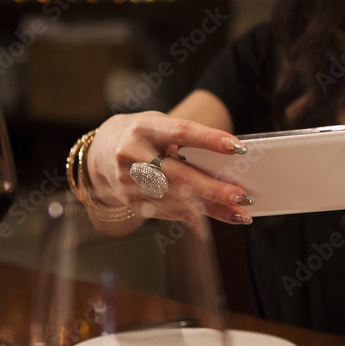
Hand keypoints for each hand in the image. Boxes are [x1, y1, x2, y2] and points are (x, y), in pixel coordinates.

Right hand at [86, 112, 253, 223]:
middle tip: (242, 197)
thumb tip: (227, 164)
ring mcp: (127, 180)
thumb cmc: (144, 135)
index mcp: (144, 128)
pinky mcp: (129, 200)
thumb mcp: (160, 127)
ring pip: (175, 199)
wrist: (102, 151)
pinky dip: (192, 215)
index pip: (181, 132)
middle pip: (179, 174)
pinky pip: (166, 210)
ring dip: (210, 209)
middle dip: (213, 189)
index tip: (238, 147)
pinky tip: (214, 218)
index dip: (210, 139)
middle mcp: (132, 154)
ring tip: (238, 214)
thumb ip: (186, 142)